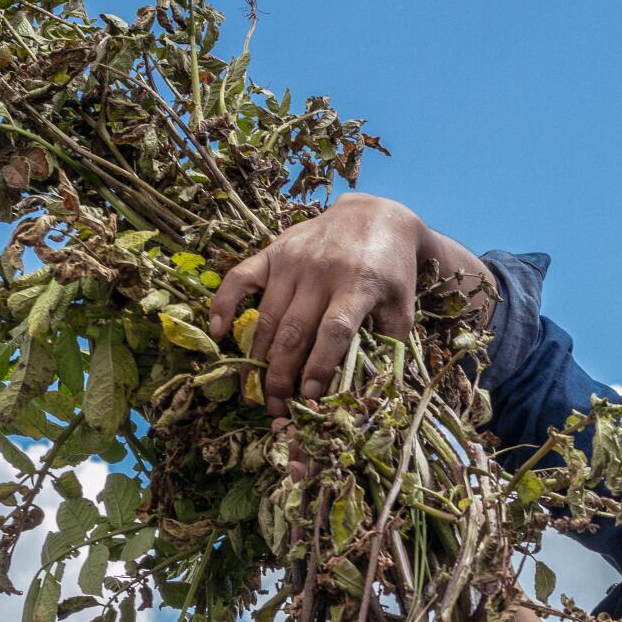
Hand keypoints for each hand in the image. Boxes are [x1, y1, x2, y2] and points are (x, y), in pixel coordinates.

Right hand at [207, 194, 490, 419]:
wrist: (375, 214)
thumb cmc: (391, 268)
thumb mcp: (403, 303)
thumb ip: (391, 341)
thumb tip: (377, 386)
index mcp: (359, 284)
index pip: (334, 330)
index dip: (319, 365)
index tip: (310, 395)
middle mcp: (322, 271)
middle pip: (294, 331)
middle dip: (282, 374)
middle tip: (276, 407)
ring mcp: (294, 260)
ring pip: (267, 316)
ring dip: (259, 357)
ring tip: (257, 391)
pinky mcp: (274, 251)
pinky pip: (240, 277)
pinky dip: (225, 304)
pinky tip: (218, 334)